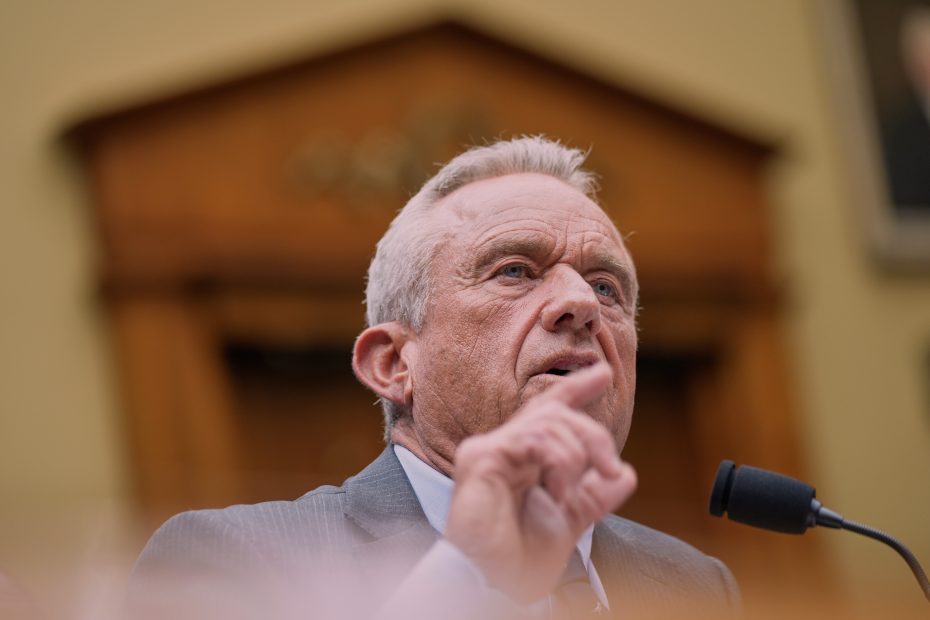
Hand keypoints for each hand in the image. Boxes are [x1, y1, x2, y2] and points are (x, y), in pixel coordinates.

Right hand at [444, 362, 636, 601]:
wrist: (496, 584)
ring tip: (568, 495)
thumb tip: (627, 475)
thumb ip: (595, 496)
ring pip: (549, 423)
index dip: (577, 389)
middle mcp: (502, 448)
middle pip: (554, 411)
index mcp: (522, 459)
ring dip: (576, 458)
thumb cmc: (520, 559)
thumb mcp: (571, 522)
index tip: (604, 373)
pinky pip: (534, 439)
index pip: (549, 412)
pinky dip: (557, 464)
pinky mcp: (481, 457)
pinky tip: (555, 493)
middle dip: (592, 435)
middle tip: (612, 468)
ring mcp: (489, 450)